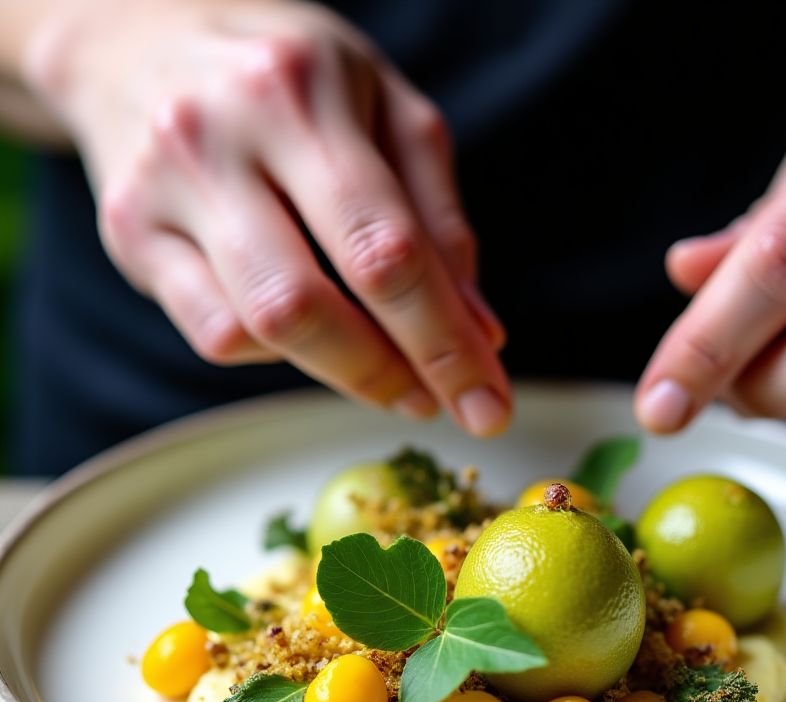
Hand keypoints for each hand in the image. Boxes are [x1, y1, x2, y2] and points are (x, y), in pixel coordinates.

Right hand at [26, 0, 510, 434]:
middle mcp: (217, 138)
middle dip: (390, 375)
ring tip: (385, 367)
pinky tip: (307, 325)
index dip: (444, 344)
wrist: (139, 39)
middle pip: (308, 305)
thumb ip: (437, 216)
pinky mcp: (128, 236)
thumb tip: (479, 329)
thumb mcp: (386, 108)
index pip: (386, 250)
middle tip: (436, 402)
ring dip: (340, 372)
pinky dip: (277, 351)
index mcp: (301, 93)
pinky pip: (215, 334)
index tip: (486, 408)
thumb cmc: (290, 78)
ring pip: (257, 330)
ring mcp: (161, 191)